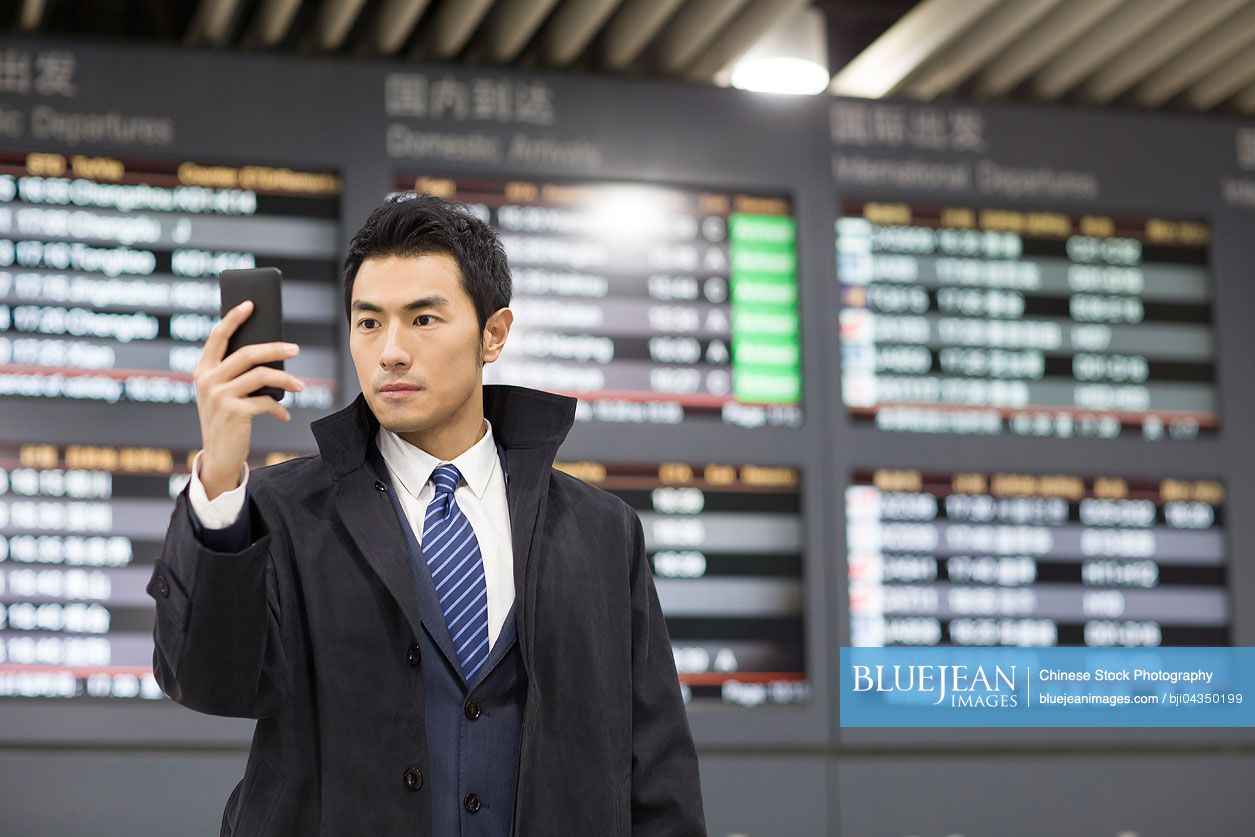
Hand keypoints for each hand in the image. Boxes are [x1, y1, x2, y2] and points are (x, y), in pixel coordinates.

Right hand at [192, 300, 304, 499]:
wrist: (218, 456)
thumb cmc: (226, 420)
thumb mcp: (224, 394)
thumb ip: (236, 374)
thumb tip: (270, 352)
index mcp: (202, 371)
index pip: (217, 337)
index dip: (233, 318)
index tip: (251, 304)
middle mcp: (207, 380)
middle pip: (247, 353)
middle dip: (274, 348)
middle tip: (295, 349)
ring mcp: (219, 396)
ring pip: (261, 375)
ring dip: (286, 380)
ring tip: (300, 386)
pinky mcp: (234, 413)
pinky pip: (266, 401)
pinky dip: (278, 409)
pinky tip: (283, 416)